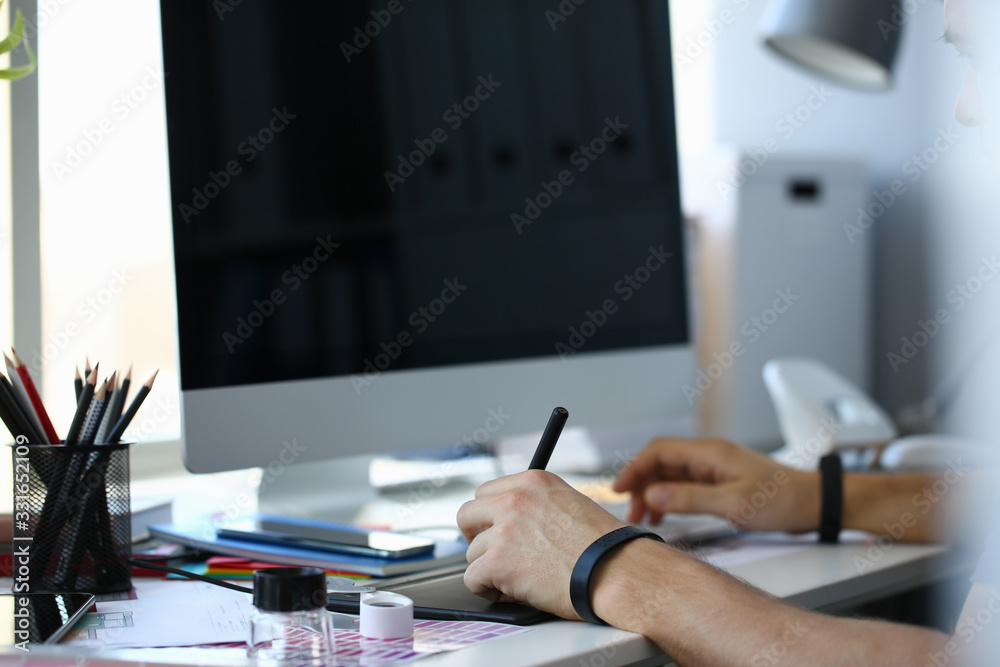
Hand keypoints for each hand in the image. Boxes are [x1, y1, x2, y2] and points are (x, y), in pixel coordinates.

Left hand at [457, 470, 625, 618]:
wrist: (617, 571)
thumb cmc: (605, 548)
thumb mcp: (571, 504)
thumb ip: (537, 506)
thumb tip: (517, 523)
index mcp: (533, 482)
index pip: (487, 492)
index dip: (489, 516)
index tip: (495, 530)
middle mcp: (515, 499)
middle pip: (467, 514)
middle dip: (476, 537)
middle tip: (492, 554)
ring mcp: (504, 529)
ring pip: (471, 553)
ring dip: (489, 568)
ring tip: (517, 579)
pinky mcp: (497, 561)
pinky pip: (472, 579)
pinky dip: (488, 590)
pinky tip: (512, 593)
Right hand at [613, 438, 819, 532]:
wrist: (814, 502)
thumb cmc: (781, 499)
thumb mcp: (733, 502)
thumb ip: (691, 498)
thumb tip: (652, 493)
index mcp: (709, 453)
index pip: (659, 451)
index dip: (635, 468)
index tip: (619, 489)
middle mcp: (709, 456)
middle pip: (661, 462)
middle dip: (640, 483)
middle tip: (630, 510)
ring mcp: (714, 468)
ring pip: (671, 475)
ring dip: (654, 492)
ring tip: (645, 517)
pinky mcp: (721, 482)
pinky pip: (685, 485)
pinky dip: (670, 498)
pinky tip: (666, 514)